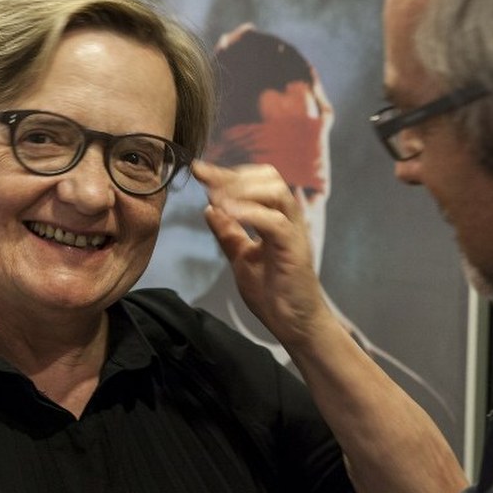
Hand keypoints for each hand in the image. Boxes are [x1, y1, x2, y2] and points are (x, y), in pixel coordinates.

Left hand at [191, 161, 326, 346]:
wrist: (294, 324)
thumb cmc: (273, 293)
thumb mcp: (241, 258)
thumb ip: (228, 233)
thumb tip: (209, 209)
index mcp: (274, 218)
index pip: (254, 182)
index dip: (225, 173)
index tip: (198, 169)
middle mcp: (287, 218)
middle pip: (268, 177)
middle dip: (234, 175)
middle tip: (207, 182)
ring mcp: (292, 231)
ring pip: (275, 191)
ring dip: (242, 189)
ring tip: (217, 196)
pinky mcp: (294, 248)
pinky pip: (274, 221)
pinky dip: (250, 212)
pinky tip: (229, 213)